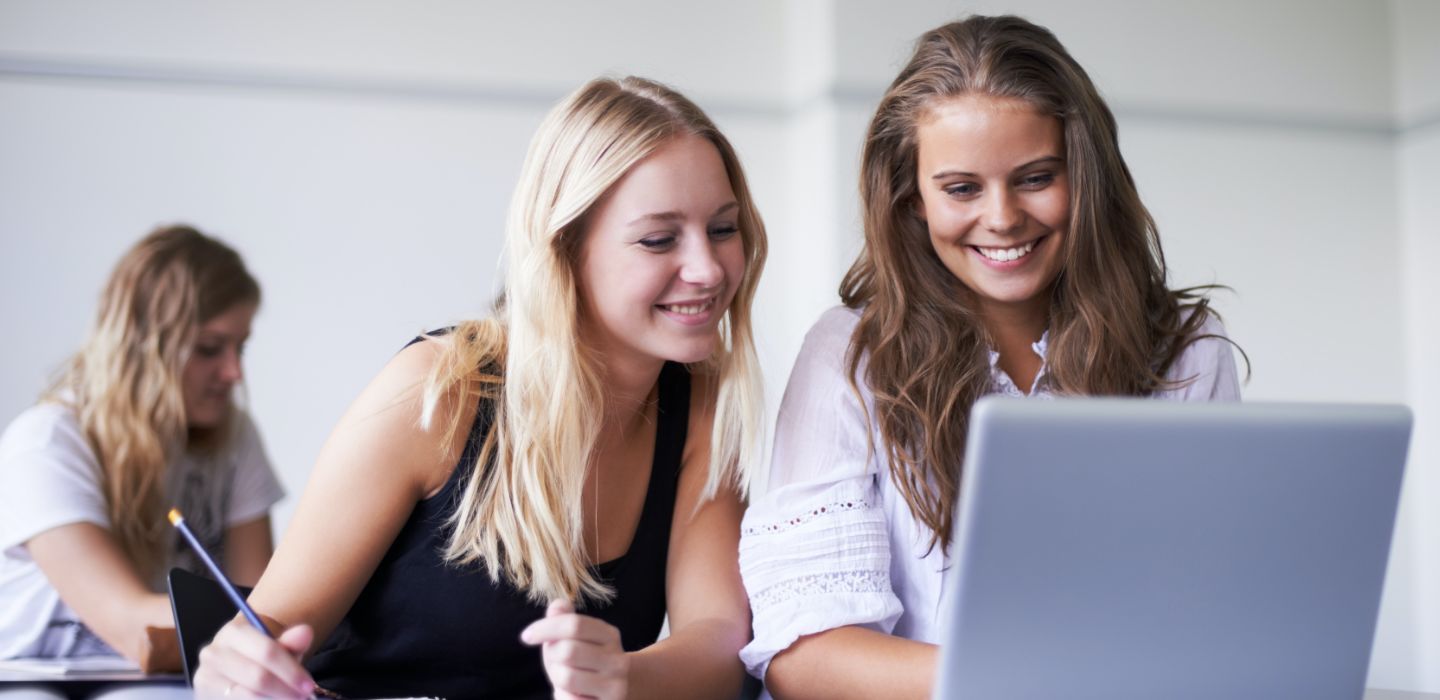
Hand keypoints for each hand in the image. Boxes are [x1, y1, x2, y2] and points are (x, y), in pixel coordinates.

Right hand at [193, 617, 316, 698]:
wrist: (231, 665)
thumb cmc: (257, 656)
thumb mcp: (277, 646)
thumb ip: (291, 642)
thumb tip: (305, 632)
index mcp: (234, 632)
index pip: (267, 652)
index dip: (291, 671)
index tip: (309, 685)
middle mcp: (214, 653)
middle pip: (258, 677)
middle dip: (285, 690)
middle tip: (304, 697)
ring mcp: (205, 677)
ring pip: (246, 695)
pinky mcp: (203, 695)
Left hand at [521, 599, 629, 699]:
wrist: (615, 690)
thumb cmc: (585, 660)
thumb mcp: (575, 638)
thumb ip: (564, 619)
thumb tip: (558, 606)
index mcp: (609, 635)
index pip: (575, 624)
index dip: (545, 628)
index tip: (526, 636)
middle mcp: (617, 659)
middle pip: (567, 651)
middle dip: (551, 654)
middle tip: (554, 659)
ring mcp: (615, 685)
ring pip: (566, 677)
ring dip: (556, 676)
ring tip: (564, 677)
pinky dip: (562, 696)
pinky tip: (571, 693)